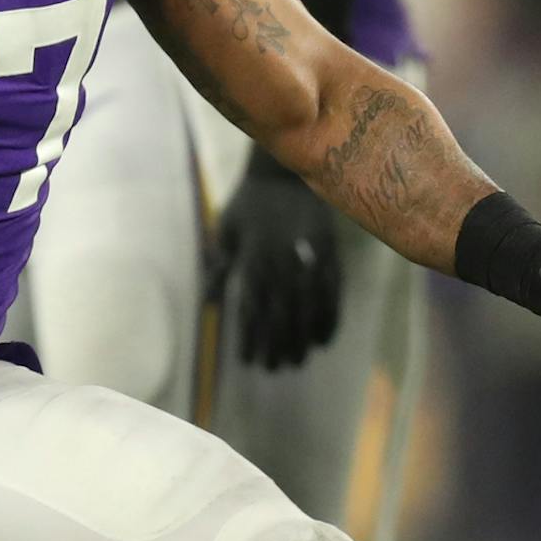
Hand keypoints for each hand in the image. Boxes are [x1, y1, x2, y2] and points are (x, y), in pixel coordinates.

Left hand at [212, 160, 341, 368]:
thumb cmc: (250, 202)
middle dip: (276, 345)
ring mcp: (309, 257)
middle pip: (280, 314)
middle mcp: (282, 260)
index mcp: (254, 256)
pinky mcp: (330, 252)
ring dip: (301, 339)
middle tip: (273, 369)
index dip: (250, 337)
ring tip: (296, 362)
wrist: (285, 171)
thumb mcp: (228, 229)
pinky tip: (322, 341)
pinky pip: (333, 293)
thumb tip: (207, 301)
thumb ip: (220, 266)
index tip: (247, 361)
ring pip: (307, 308)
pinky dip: (328, 319)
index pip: (252, 308)